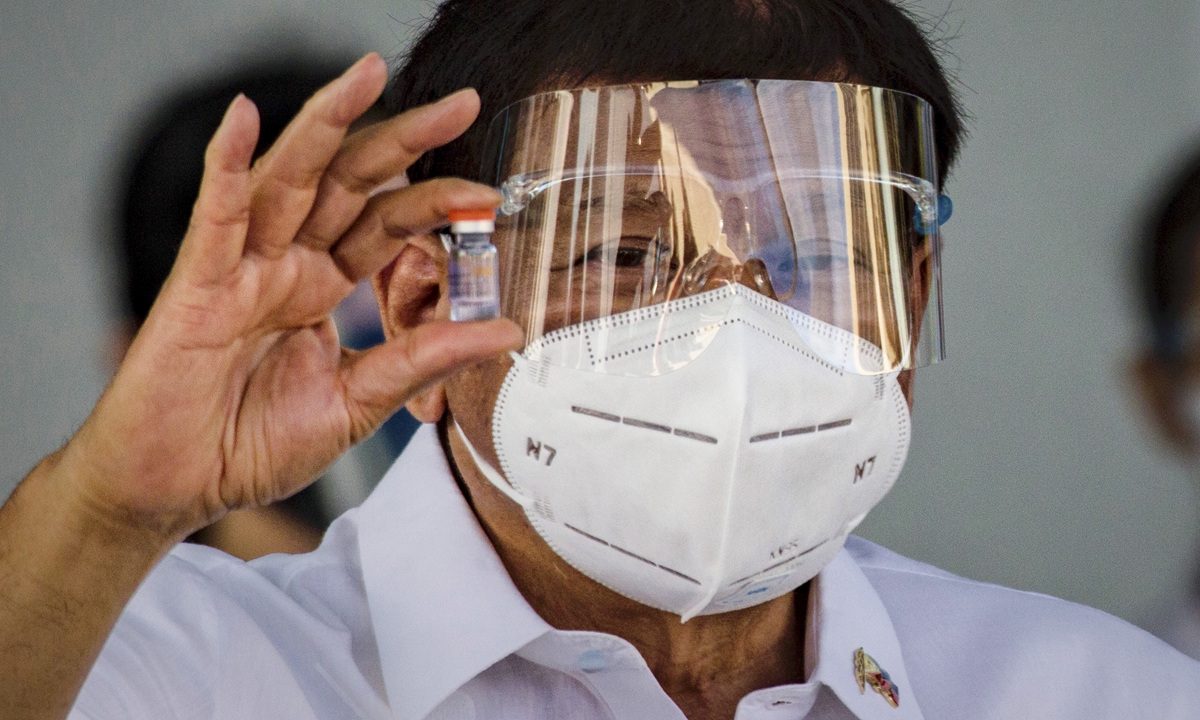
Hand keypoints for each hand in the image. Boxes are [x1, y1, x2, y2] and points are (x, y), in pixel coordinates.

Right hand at [58, 54, 519, 540]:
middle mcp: (285, 264)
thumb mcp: (361, 402)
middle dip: (403, 138)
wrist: (180, 488)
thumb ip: (425, 359)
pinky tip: (244, 117)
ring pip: (288, 179)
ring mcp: (240, 268)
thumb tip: (508, 329)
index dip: (436, 202)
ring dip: (325, 122)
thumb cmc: (253, 444)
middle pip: (349, 183)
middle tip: (460, 103)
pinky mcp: (195, 286)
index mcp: (322, 286)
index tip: (488, 195)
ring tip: (368, 73)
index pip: (388, 224)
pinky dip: (226, 167)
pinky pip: (213, 217)